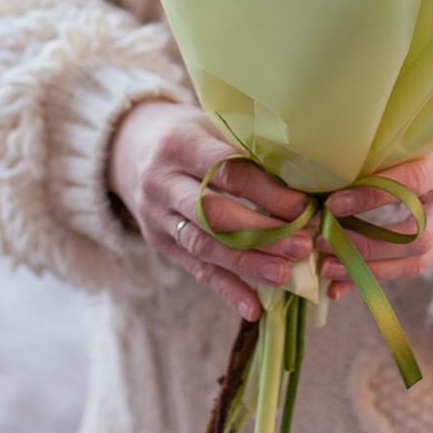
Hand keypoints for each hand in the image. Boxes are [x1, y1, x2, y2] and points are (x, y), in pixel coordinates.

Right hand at [106, 102, 312, 322]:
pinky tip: (253, 308)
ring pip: (204, 246)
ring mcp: (156, 216)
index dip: (268, 192)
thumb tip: (304, 175)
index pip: (228, 171)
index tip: (305, 207)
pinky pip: (195, 269)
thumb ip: (245, 147)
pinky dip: (226, 289)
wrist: (127, 147)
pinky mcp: (159, 242)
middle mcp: (162, 182)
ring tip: (285, 276)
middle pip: (214, 213)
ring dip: (247, 264)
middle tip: (302, 245)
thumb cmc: (187, 132)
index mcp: (180, 145)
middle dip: (261, 233)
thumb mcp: (210, 123)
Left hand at [318, 131, 432, 300]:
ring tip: (328, 267)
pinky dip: (375, 275)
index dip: (371, 197)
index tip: (332, 205)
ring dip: (368, 269)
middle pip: (417, 237)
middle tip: (326, 243)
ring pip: (416, 261)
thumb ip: (383, 154)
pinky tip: (343, 281)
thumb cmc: (432, 136)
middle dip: (368, 246)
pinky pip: (412, 267)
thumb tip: (331, 174)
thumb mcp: (413, 135)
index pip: (412, 183)